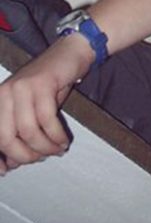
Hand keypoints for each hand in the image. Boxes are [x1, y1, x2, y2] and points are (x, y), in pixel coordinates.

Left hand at [0, 33, 93, 173]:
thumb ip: (21, 133)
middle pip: (8, 138)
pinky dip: (57, 135)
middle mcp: (5, 93)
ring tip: (58, 149)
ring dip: (46, 146)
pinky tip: (64, 140)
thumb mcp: (32, 110)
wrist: (71, 52)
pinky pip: (47, 119)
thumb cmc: (52, 83)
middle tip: (44, 157)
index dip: (1, 156)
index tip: (9, 170)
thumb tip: (13, 163)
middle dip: (27, 155)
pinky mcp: (41, 83)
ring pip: (29, 130)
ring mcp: (22, 87)